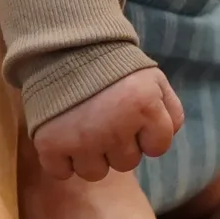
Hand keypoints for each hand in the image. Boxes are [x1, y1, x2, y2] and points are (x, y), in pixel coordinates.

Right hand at [33, 67, 184, 181]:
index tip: (131, 117)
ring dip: (89, 154)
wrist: (62, 46)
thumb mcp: (152, 78)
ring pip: (94, 172)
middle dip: (117, 144)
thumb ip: (170, 110)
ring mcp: (81, 139)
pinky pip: (61, 172)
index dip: (146, 133)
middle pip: (126, 162)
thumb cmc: (111, 66)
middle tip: (103, 117)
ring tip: (81, 126)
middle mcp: (113, 127)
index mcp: (143, 105)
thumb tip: (163, 141)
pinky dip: (59, 158)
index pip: (158, 147)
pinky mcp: (50, 144)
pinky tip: (61, 135)